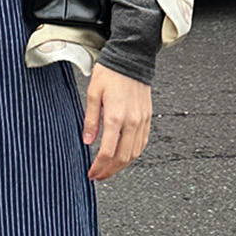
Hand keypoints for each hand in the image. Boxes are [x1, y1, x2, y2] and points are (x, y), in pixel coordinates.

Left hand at [83, 61, 151, 180]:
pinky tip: (124, 157)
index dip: (99, 166)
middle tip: (98, 177)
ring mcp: (142, 121)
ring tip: (109, 170)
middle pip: (123, 158)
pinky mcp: (147, 118)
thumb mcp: (92, 94)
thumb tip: (87, 141)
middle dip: (109, 171)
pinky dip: (133, 155)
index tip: (91, 173)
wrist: (131, 58)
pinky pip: (142, 143)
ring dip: (122, 166)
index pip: (108, 152)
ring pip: (134, 153)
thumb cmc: (110, 73)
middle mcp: (132, 121)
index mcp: (116, 116)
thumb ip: (90, 120)